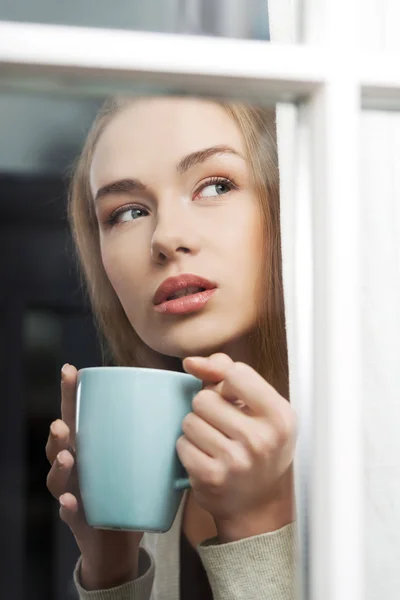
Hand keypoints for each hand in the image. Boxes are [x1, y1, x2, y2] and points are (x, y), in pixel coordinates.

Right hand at [45, 364, 142, 589]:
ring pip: (58, 475)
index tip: (70, 370)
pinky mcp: (78, 518)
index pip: (78, 413)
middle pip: (61, 442)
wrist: (121, 535)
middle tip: (64, 423)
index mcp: (91, 443)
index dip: (71, 393)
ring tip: (69, 457)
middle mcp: (77, 463)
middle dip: (59, 431)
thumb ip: (159, 429)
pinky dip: (68, 507)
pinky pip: (68, 512)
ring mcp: (73, 490)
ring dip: (60, 465)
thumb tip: (189, 393)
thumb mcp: (143, 456)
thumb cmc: (133, 486)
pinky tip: (70, 502)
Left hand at [177, 353, 296, 541]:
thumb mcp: (261, 408)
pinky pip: (182, 443)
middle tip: (223, 425)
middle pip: (205, 397)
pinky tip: (206, 457)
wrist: (259, 506)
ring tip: (215, 441)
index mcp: (280, 416)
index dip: (226, 382)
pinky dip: (189, 448)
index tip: (234, 398)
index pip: (236, 374)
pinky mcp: (211, 477)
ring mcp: (236, 460)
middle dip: (207, 408)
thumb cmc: (258, 446)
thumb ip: (229, 374)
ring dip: (196, 428)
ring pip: (190, 420)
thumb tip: (191, 361)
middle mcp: (261, 439)